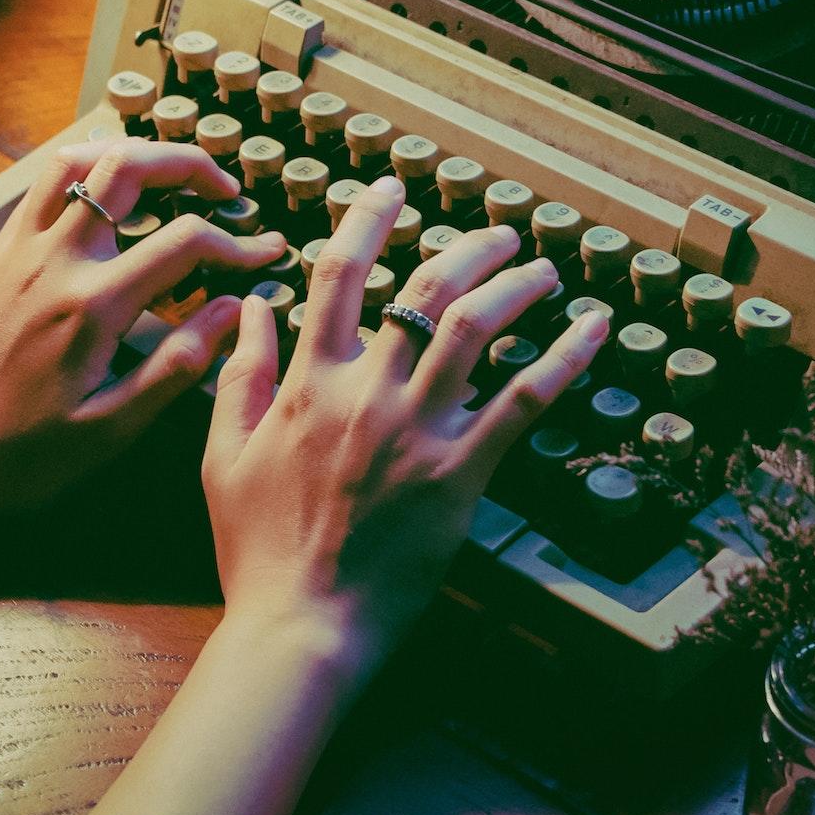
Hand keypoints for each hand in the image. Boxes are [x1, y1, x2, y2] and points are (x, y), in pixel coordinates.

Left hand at [0, 137, 284, 607]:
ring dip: (131, 155)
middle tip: (225, 189)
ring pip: (78, 159)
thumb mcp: (112, 428)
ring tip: (168, 178)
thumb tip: (230, 309)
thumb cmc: (22, 455)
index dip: (237, 243)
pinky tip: (108, 200)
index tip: (266, 253)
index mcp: (92, 306)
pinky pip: (42, 185)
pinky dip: (84, 172)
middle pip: (128, 167)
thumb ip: (178, 364)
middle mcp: (54, 261)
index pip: (185, 242)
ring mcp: (18, 250)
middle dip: (188, 164)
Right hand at [202, 174, 609, 677]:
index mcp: (308, 382)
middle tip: (499, 231)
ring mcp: (418, 431)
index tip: (390, 188)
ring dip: (516, 285)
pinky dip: (562, 359)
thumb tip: (252, 307)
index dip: (367, 219)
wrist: (299, 625)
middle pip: (425, 289)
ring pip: (476, 329)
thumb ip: (240, 374)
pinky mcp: (461, 475)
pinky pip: (522, 403)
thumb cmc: (257, 548)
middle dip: (467, 246)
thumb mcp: (223, 454)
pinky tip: (591, 329)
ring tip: (541, 265)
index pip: (339, 274)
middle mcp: (367, 392)